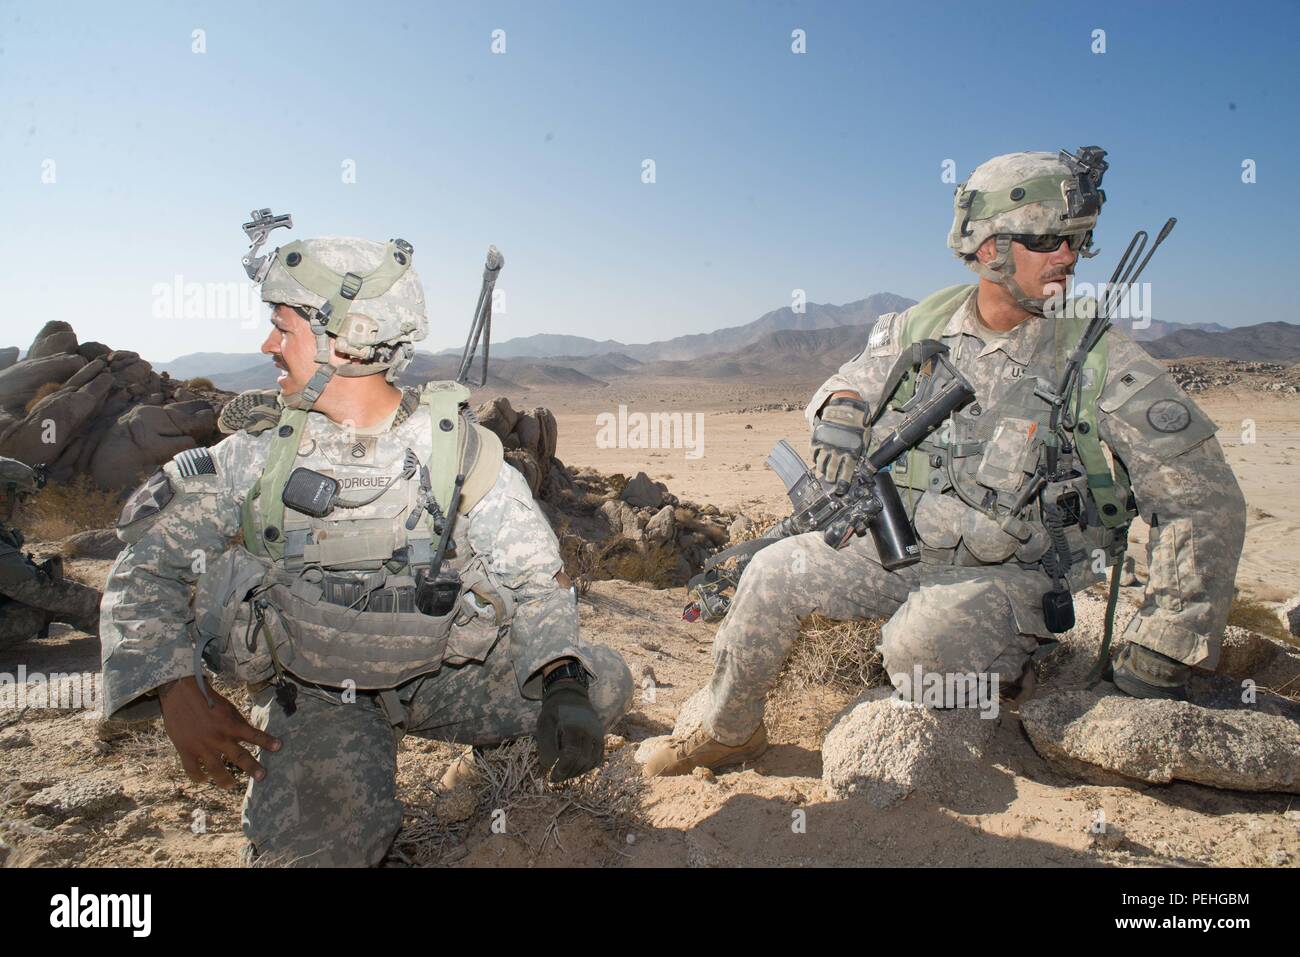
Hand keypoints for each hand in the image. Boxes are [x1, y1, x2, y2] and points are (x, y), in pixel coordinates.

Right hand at [158, 676, 280, 788]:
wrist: (180, 694)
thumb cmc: (207, 699)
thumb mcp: (227, 708)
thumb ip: (237, 723)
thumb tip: (249, 735)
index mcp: (230, 724)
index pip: (253, 734)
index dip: (267, 741)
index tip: (279, 747)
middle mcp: (218, 737)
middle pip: (239, 757)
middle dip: (252, 768)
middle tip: (262, 777)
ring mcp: (202, 746)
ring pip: (216, 770)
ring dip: (225, 780)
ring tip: (231, 785)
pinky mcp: (186, 750)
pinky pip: (193, 770)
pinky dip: (199, 777)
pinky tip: (204, 779)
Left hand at [535, 680, 602, 781]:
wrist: (571, 696)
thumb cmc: (554, 712)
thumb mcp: (544, 725)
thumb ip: (545, 746)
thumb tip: (547, 767)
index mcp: (572, 726)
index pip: (571, 754)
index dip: (562, 769)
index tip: (552, 777)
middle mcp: (588, 731)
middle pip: (581, 760)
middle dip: (568, 773)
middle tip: (556, 778)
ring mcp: (597, 734)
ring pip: (591, 761)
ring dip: (577, 772)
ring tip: (564, 774)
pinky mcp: (601, 738)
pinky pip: (598, 758)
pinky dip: (588, 767)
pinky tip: (576, 769)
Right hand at [812, 394, 868, 483]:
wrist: (846, 408)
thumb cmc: (858, 424)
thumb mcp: (864, 440)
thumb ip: (860, 453)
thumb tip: (858, 466)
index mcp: (852, 453)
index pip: (846, 474)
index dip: (843, 484)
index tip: (841, 489)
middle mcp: (838, 451)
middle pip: (832, 471)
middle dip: (831, 479)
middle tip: (830, 481)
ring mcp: (826, 445)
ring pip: (821, 464)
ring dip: (822, 470)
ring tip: (823, 471)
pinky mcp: (818, 439)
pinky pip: (813, 453)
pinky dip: (814, 458)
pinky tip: (816, 460)